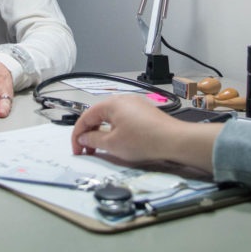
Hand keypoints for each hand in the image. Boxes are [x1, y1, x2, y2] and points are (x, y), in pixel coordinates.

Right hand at [71, 95, 221, 171]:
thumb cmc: (144, 140)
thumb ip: (93, 140)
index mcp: (112, 103)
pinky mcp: (144, 112)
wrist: (174, 140)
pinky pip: (123, 120)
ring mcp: (135, 105)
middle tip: (87, 151)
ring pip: (111, 118)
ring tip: (102, 149)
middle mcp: (123, 100)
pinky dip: (116, 131)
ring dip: (103, 133)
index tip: (76, 149)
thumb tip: (84, 138)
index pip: (86, 117)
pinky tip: (119, 143)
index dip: (78, 135)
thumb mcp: (112, 144)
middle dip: (90, 134)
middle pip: (98, 116)